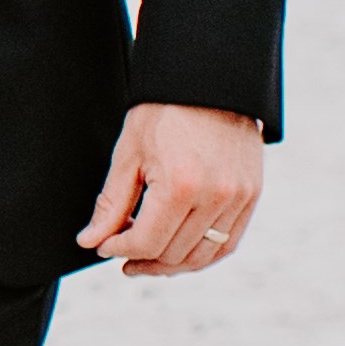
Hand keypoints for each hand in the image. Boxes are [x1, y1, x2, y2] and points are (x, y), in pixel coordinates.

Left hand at [79, 102, 265, 277]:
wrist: (208, 80)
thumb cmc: (163, 111)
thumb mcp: (128, 154)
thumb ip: (111, 204)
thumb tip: (91, 242)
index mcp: (180, 185)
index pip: (146, 242)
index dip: (118, 249)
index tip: (103, 244)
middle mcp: (216, 196)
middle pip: (173, 252)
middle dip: (142, 259)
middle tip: (120, 252)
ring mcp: (239, 198)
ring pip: (203, 256)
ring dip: (172, 265)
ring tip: (147, 260)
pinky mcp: (252, 195)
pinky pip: (229, 242)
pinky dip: (203, 254)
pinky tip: (179, 252)